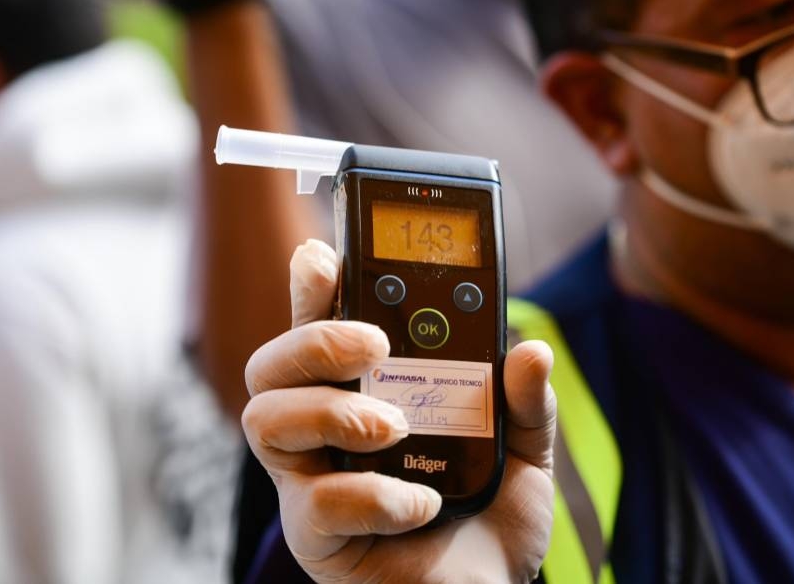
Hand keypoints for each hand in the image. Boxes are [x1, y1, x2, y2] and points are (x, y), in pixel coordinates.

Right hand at [241, 239, 556, 582]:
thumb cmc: (488, 516)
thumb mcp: (522, 451)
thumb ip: (523, 402)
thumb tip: (529, 352)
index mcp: (361, 391)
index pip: (318, 327)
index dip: (311, 287)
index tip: (325, 255)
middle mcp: (322, 430)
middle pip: (269, 365)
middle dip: (313, 338)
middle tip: (375, 345)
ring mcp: (311, 482)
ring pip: (265, 419)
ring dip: (330, 411)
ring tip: (394, 427)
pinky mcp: (317, 537)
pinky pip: (314, 502)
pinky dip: (372, 496)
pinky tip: (420, 504)